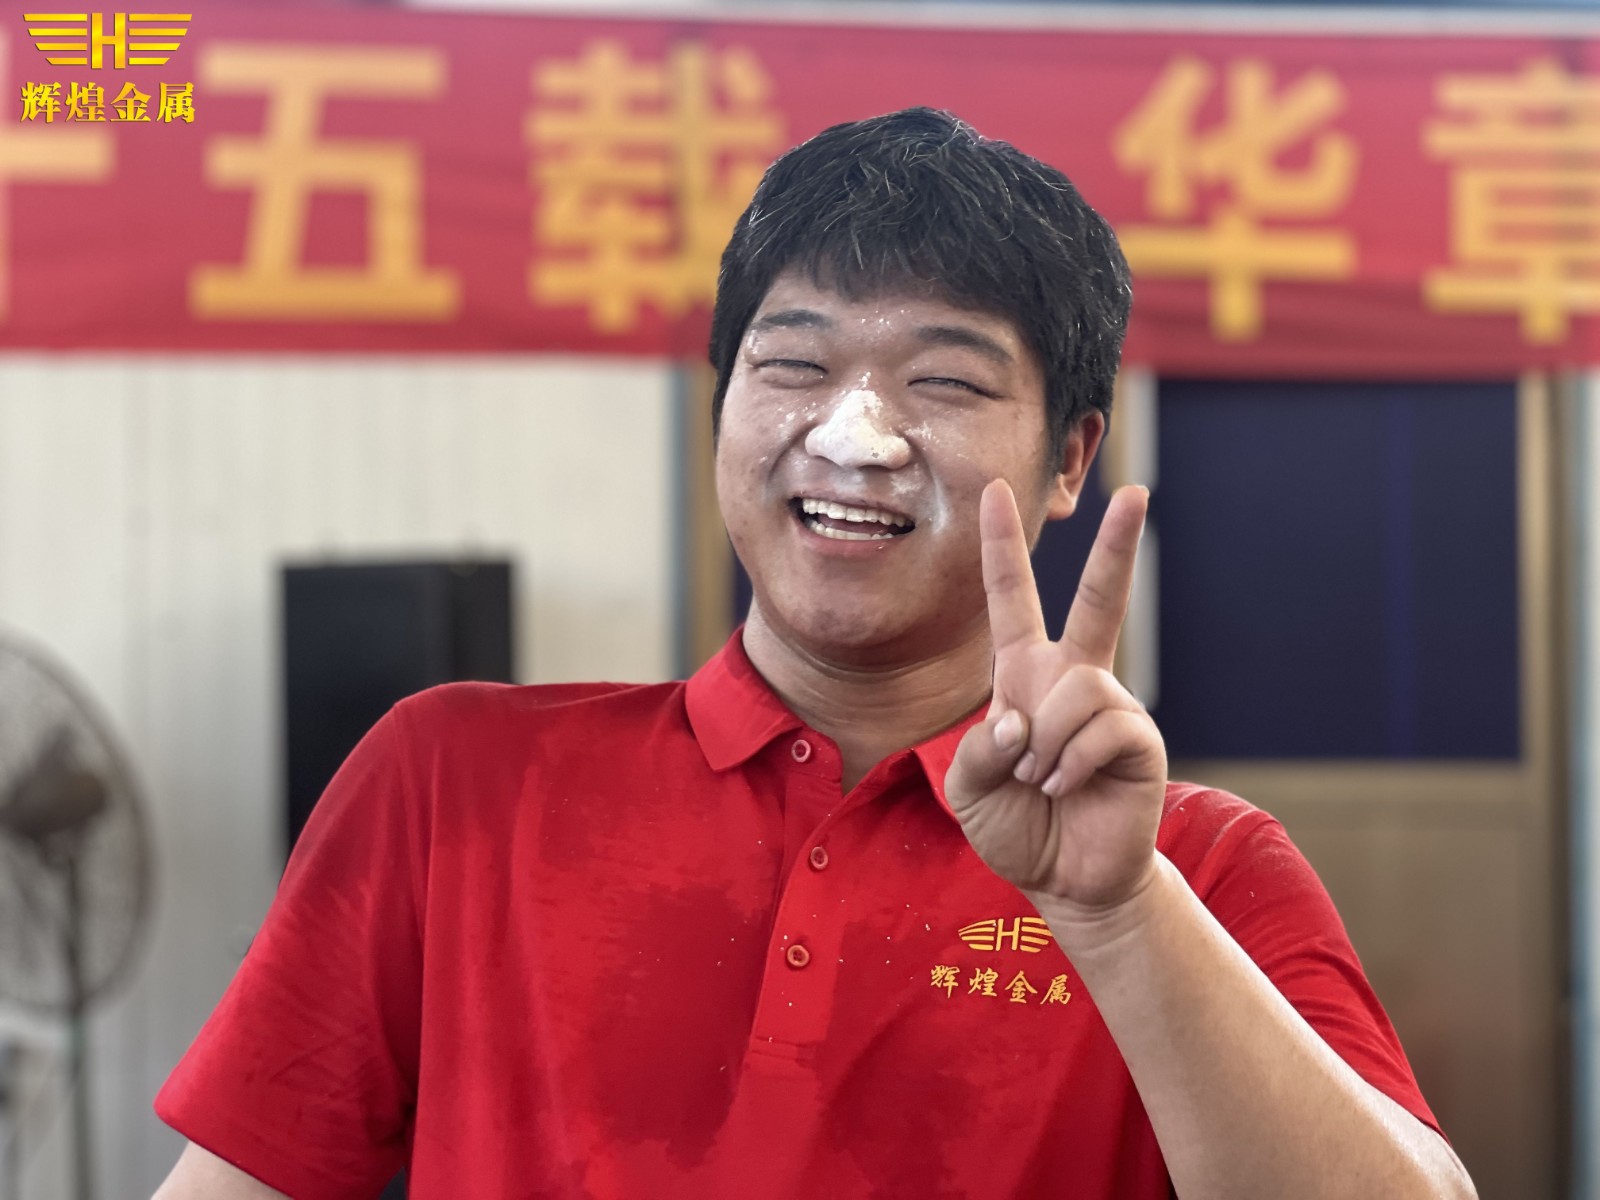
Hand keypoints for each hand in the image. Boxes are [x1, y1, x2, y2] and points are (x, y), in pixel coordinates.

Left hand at [945, 479, 1166, 913]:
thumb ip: (979, 749)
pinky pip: (1102, 729)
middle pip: (1098, 601)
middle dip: (1118, 547)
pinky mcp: (1139, 740)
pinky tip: (1067, 788)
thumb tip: (1023, 720)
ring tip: (1042, 782)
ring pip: (1078, 690)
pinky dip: (1070, 765)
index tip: (994, 491)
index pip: (1012, 600)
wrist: (1065, 881)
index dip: (1001, 548)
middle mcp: (1072, 679)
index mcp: (1024, 676)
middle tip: (1138, 493)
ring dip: (1045, 745)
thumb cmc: (1016, 828)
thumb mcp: (967, 789)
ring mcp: (1111, 706)